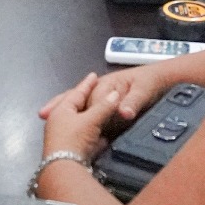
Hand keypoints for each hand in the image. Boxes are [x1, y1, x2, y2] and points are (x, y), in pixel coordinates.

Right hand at [38, 62, 168, 124]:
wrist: (163, 80)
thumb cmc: (153, 83)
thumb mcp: (145, 91)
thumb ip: (135, 102)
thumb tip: (124, 113)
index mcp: (108, 84)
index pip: (92, 100)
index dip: (83, 111)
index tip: (74, 123)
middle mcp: (101, 90)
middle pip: (78, 97)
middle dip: (59, 103)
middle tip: (42, 114)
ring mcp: (102, 98)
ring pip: (79, 103)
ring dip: (62, 108)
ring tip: (46, 118)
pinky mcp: (105, 106)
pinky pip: (86, 109)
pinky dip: (74, 114)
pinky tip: (68, 124)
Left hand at [40, 73, 121, 160]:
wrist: (65, 169)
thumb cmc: (74, 139)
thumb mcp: (90, 120)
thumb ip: (104, 107)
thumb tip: (115, 94)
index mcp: (61, 110)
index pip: (76, 92)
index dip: (87, 84)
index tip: (94, 75)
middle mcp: (59, 121)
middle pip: (75, 107)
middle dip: (85, 99)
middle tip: (93, 90)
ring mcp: (64, 136)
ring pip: (80, 122)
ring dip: (90, 117)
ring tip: (101, 111)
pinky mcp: (71, 150)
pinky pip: (84, 136)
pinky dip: (92, 133)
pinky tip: (101, 135)